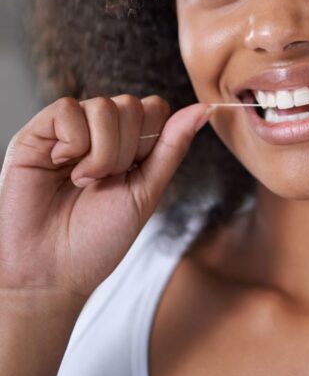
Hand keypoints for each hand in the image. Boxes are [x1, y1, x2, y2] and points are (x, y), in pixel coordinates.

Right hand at [0, 96, 209, 298]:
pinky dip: (73, 142)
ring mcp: (67, 131)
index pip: (155, 108)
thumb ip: (173, 146)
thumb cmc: (100, 237)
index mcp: (127, 144)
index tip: (134, 173)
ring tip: (84, 181)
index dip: (152, 138)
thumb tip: (205, 108)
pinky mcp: (35, 134)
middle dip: (127, 151)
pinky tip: (60, 166)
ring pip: (103, 106)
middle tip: (105, 182)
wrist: (53, 270)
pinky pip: (66, 108)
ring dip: (103, 151)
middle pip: (132, 105)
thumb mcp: (147, 190)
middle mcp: (97, 132)